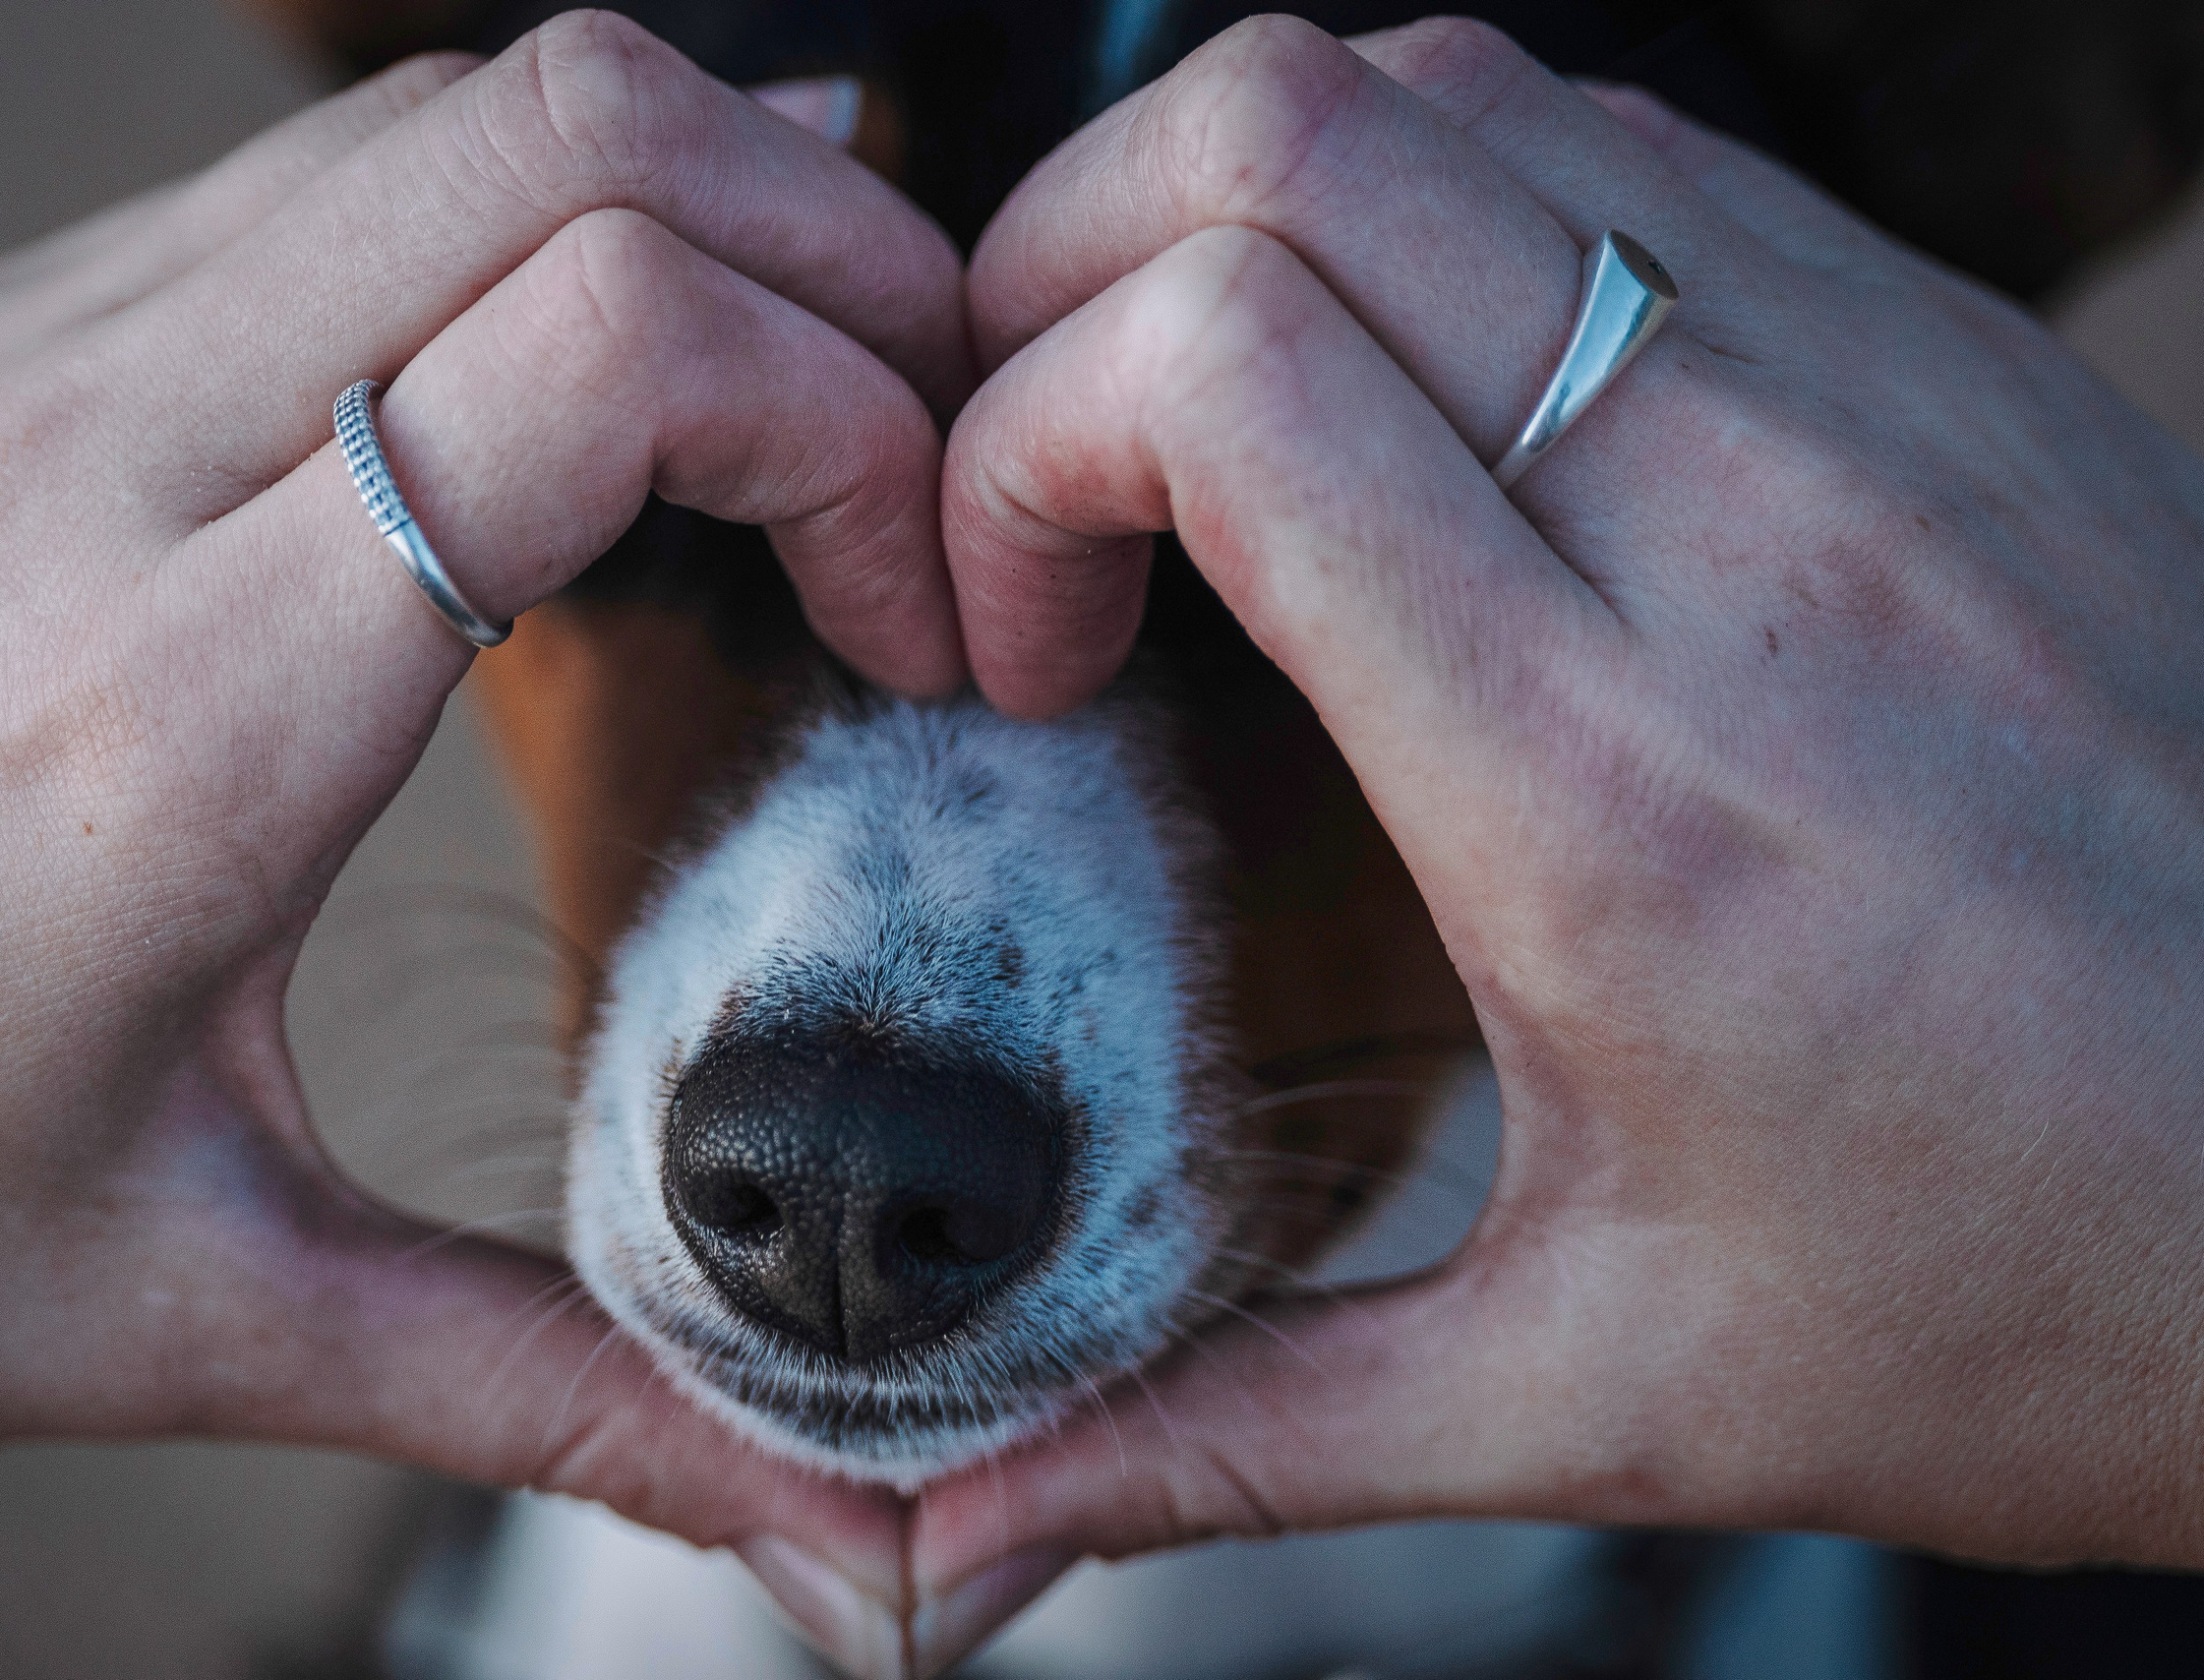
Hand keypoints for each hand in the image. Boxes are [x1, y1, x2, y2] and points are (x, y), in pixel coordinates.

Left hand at [0, 12, 960, 1580]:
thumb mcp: (185, 1316)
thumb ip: (550, 1382)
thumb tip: (828, 1528)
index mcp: (170, 712)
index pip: (608, 350)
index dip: (857, 432)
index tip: (915, 620)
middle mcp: (82, 460)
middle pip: (563, 136)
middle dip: (835, 253)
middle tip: (933, 452)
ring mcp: (3, 361)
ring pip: (445, 114)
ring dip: (689, 213)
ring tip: (800, 415)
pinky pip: (313, 183)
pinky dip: (525, 234)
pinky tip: (576, 402)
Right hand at [751, 16, 2203, 1672]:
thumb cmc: (2047, 1302)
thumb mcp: (1602, 1391)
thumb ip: (1225, 1439)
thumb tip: (962, 1545)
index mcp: (1605, 783)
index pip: (1213, 371)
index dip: (1008, 452)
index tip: (1020, 644)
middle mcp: (1740, 517)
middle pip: (1283, 134)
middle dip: (1064, 267)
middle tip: (1046, 477)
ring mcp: (1870, 388)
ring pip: (1443, 87)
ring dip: (1250, 217)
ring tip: (1210, 430)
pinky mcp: (1951, 352)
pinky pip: (1617, 142)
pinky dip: (1439, 212)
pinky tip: (1424, 411)